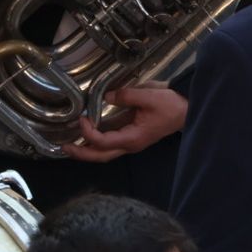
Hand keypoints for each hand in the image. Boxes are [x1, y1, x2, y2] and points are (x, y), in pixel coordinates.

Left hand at [63, 83, 186, 161]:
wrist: (187, 109)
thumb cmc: (171, 105)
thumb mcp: (149, 96)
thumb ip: (126, 96)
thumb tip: (106, 97)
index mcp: (133, 138)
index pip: (103, 142)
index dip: (88, 133)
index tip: (81, 119)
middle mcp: (130, 144)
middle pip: (101, 155)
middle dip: (81, 153)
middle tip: (63, 147)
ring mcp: (131, 142)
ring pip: (105, 153)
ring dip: (87, 150)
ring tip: (69, 145)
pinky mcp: (131, 136)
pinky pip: (110, 144)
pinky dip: (96, 143)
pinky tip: (86, 136)